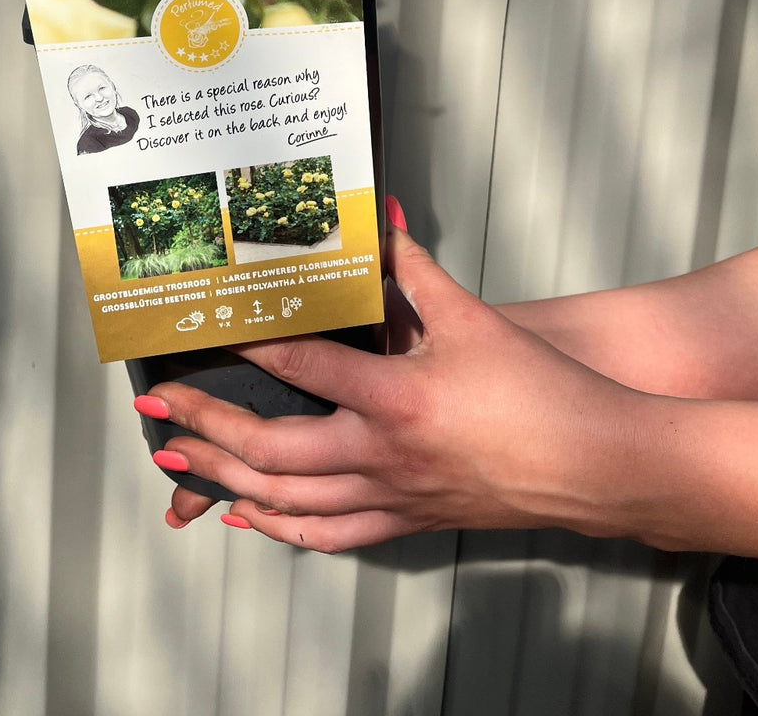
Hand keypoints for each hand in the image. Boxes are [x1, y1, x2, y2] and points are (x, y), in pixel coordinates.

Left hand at [142, 205, 649, 551]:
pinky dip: (280, 528)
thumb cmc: (541, 393)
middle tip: (158, 411)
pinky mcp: (407, 520)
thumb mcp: (474, 318)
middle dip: (205, 429)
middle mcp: (384, 455)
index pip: (301, 366)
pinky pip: (329, 536)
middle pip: (270, 451)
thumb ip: (417, 270)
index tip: (202, 330)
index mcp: (398, 398)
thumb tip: (382, 223)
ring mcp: (392, 496)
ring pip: (287, 503)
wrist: (598, 465)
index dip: (246, 344)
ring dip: (224, 483)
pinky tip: (251, 517)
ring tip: (180, 465)